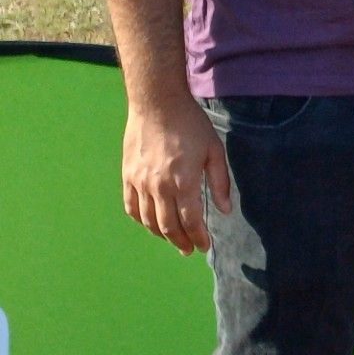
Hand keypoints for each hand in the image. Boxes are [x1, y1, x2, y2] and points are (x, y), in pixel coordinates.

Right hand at [123, 95, 230, 254]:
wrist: (157, 104)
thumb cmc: (191, 125)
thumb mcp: (214, 150)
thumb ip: (220, 182)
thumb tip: (225, 210)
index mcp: (183, 181)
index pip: (191, 221)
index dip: (199, 237)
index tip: (205, 246)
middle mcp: (159, 187)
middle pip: (168, 226)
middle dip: (181, 241)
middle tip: (190, 249)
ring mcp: (139, 183)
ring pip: (148, 221)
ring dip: (161, 235)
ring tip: (174, 240)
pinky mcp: (127, 177)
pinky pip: (131, 207)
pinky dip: (141, 221)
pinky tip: (151, 223)